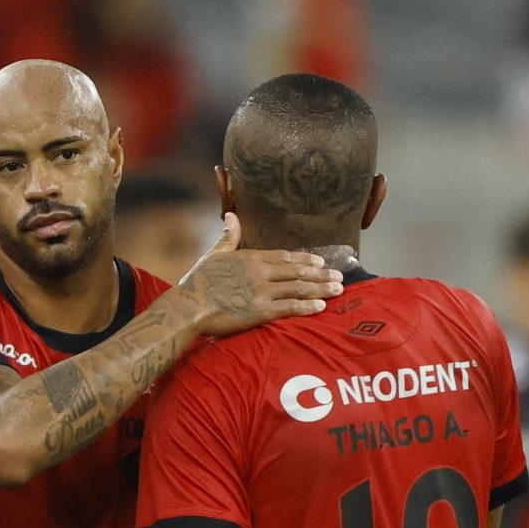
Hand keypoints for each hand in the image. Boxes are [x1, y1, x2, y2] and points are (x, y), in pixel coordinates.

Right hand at [174, 214, 343, 337]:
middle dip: (320, 274)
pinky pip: (289, 308)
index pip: (284, 256)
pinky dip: (307, 306)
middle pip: (297, 271)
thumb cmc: (198, 283)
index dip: (304, 259)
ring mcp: (262, 292)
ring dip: (320, 288)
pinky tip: (321, 306)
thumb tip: (231, 216)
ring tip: (337, 289)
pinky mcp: (261, 312)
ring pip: (298, 288)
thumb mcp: (213, 255)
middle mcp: (261, 272)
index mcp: (251, 257)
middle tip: (339, 276)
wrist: (189, 307)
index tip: (320, 261)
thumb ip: (228, 237)